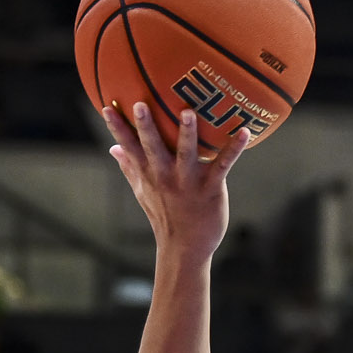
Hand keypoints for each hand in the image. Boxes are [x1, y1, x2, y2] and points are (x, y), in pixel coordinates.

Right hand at [101, 102, 248, 258]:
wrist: (185, 248)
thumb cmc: (164, 216)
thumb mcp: (142, 192)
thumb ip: (130, 167)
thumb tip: (112, 148)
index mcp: (149, 174)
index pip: (129, 147)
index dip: (118, 128)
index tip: (107, 106)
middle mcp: (166, 176)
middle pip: (153, 147)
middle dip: (146, 126)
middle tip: (140, 103)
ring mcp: (188, 182)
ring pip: (187, 153)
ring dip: (187, 133)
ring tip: (188, 112)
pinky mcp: (211, 188)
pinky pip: (224, 165)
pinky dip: (235, 148)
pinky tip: (245, 131)